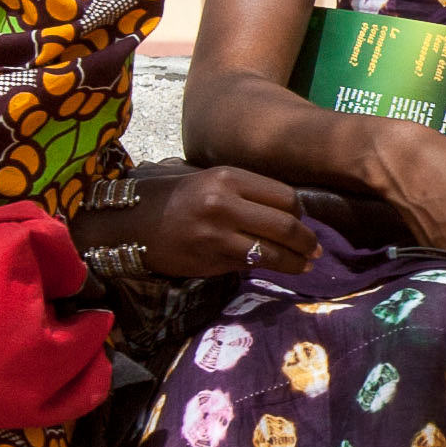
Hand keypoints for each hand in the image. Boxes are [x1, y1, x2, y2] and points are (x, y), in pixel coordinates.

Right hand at [88, 166, 319, 282]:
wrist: (129, 224)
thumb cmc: (171, 200)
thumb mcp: (207, 182)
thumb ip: (244, 192)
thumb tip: (287, 211)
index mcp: (227, 177)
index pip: (284, 195)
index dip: (300, 212)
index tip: (304, 221)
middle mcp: (225, 202)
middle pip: (285, 224)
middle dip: (307, 240)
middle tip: (316, 249)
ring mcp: (218, 233)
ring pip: (273, 250)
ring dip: (297, 261)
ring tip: (307, 264)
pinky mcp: (210, 259)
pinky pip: (251, 264)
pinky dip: (271, 267)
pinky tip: (281, 269)